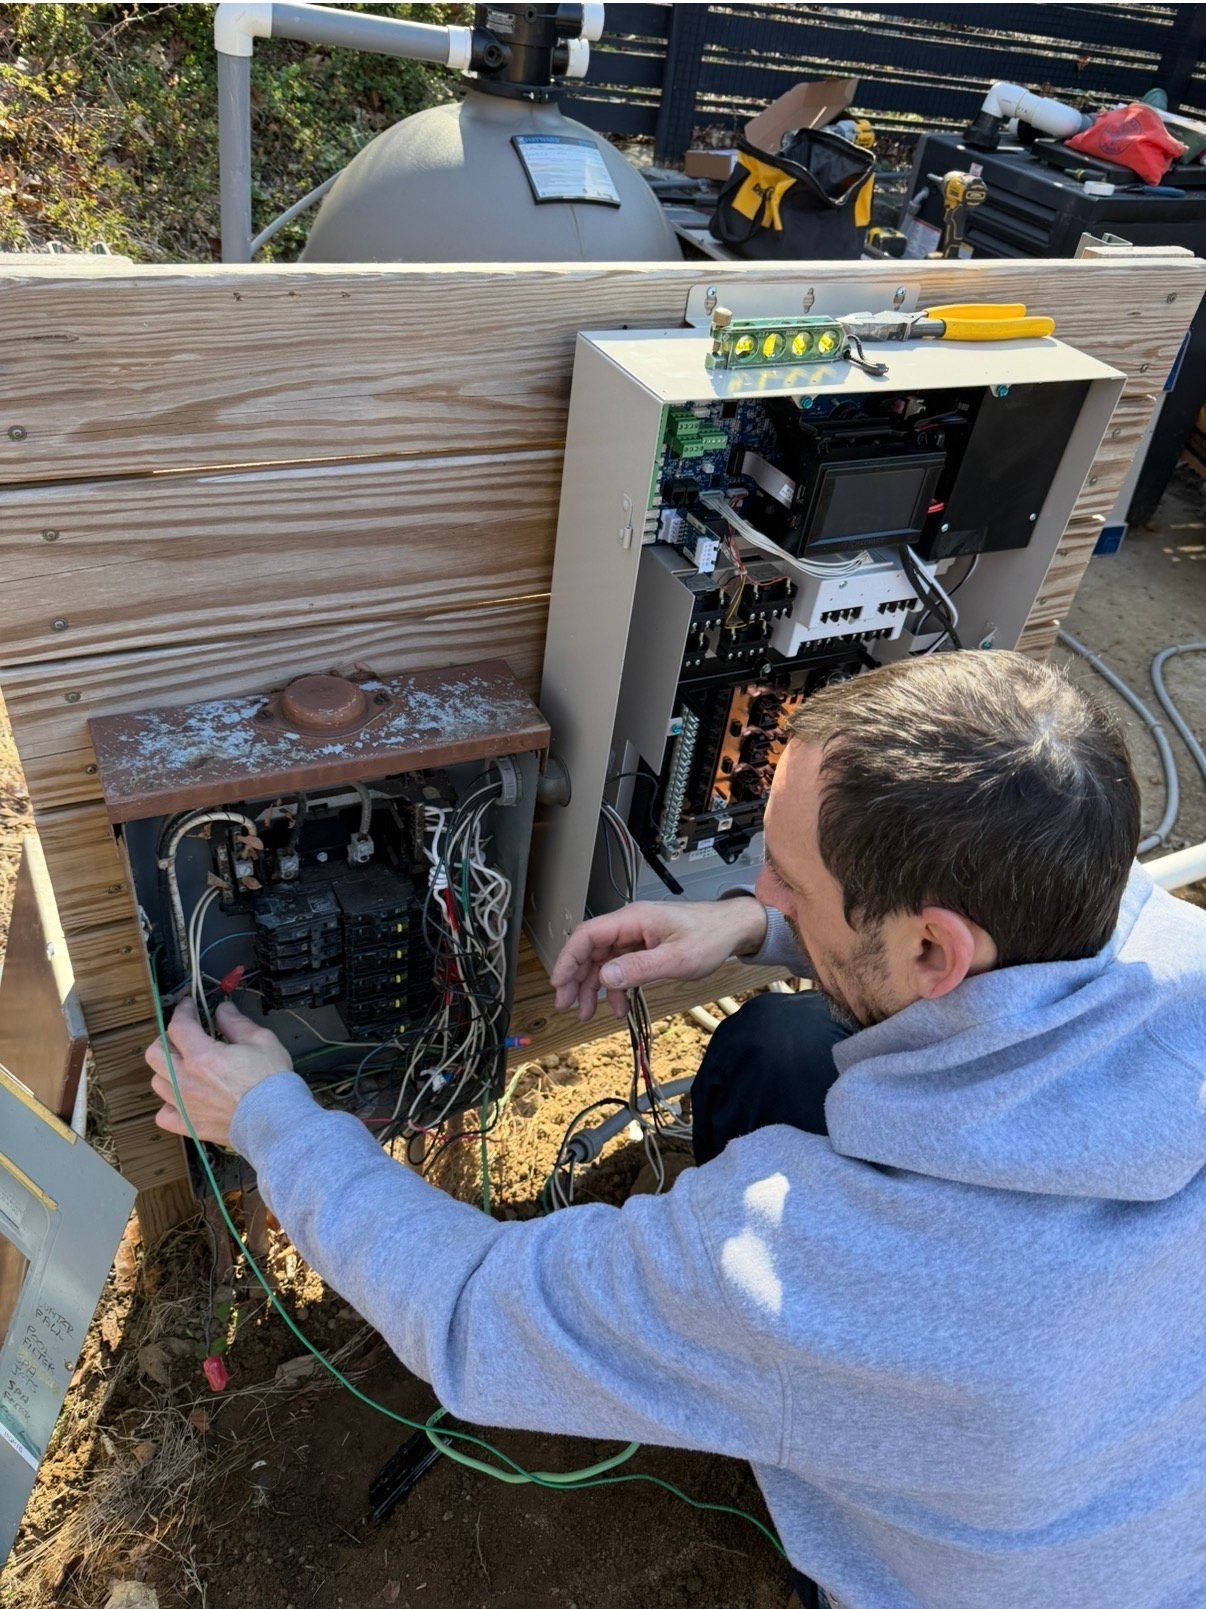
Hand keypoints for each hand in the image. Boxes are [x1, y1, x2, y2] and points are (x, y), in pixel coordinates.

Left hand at [145, 999, 291, 1146]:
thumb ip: (236, 1023)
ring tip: (184, 1067)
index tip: (189, 1006)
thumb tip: (223, 1010)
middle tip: (182, 1036)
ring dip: (167, 1070)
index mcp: (202, 1056)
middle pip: (155, 1053)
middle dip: (166, 1039)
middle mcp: (186, 1080)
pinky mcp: (190, 1125)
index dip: (182, 1011)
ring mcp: (185, 1105)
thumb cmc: (271, 1081)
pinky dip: (169, 1105)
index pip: (178, 1026)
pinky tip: (183, 1099)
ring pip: (157, 1082)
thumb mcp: (261, 1040)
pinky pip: (164, 1115)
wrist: (277, 1121)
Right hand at [551, 897, 767, 1021]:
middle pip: (590, 949)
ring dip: (593, 987)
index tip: (559, 984)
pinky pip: (621, 967)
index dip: (568, 959)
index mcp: (632, 919)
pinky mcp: (644, 947)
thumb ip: (640, 968)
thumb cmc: (710, 936)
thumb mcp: (676, 959)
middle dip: (576, 978)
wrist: (733, 930)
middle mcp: (629, 925)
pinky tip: (618, 1007)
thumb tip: (605, 978)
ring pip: (603, 961)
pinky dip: (616, 987)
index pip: (587, 935)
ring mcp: (636, 936)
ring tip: (586, 1013)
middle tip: (567, 1005)